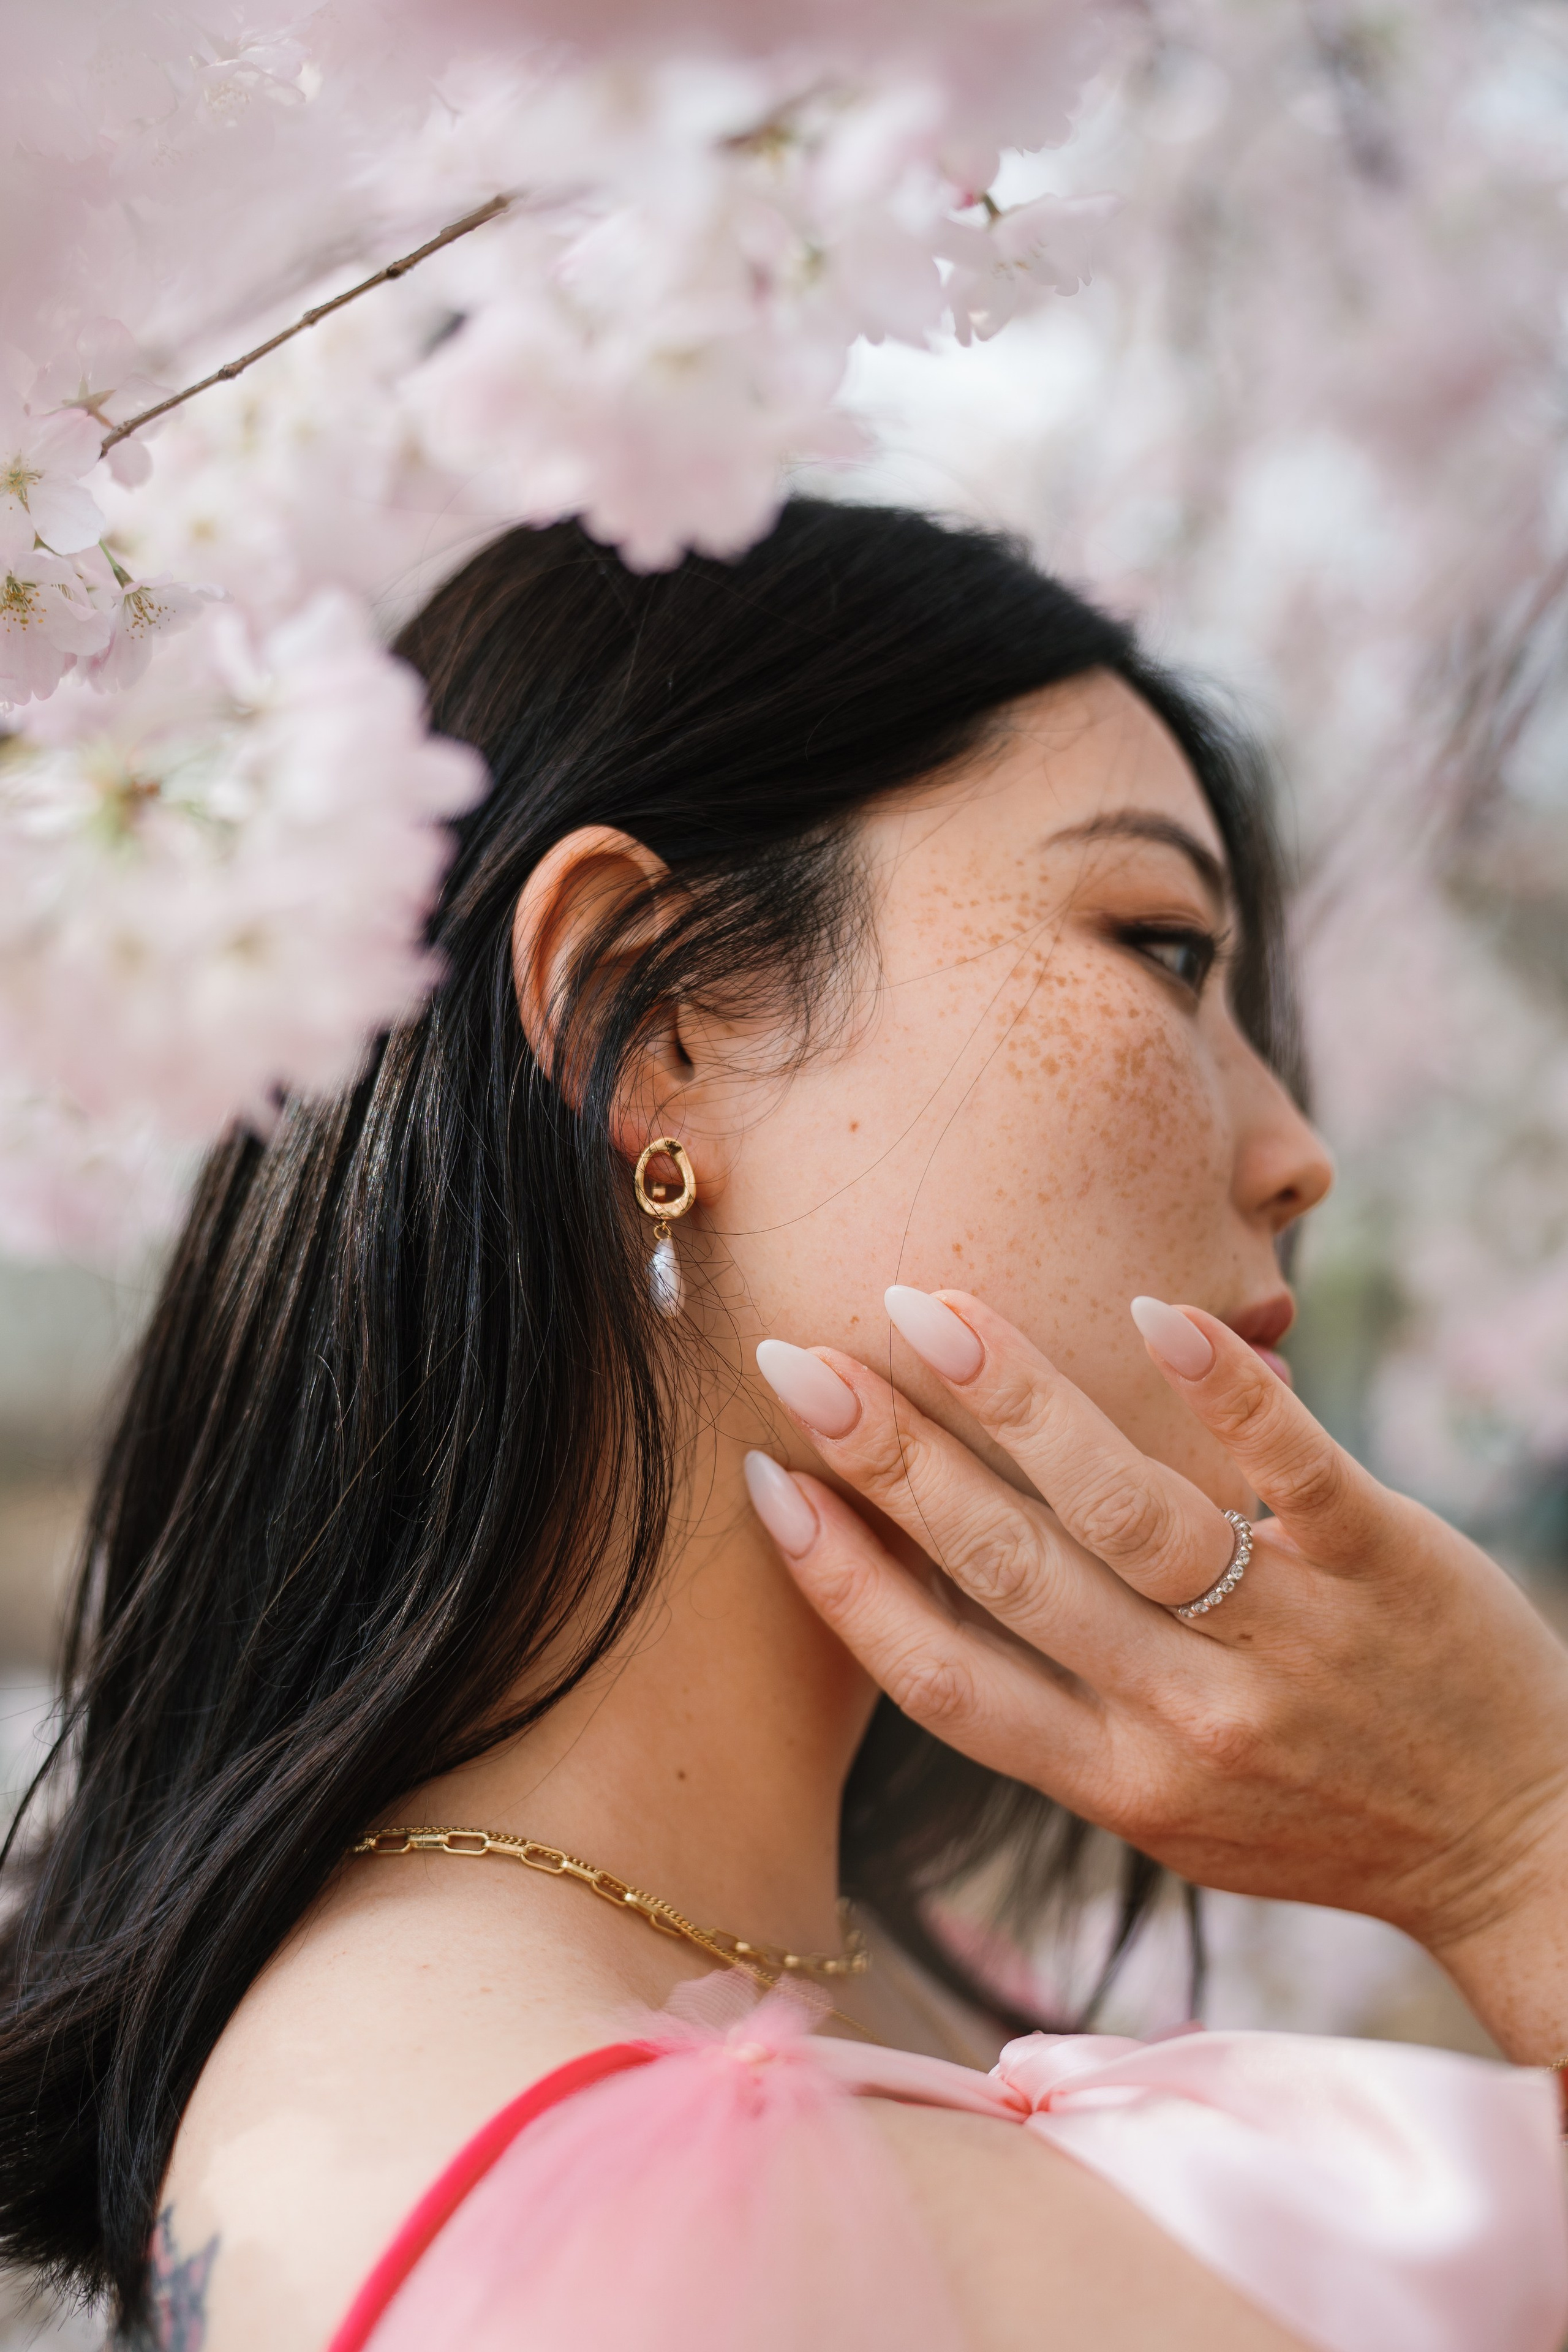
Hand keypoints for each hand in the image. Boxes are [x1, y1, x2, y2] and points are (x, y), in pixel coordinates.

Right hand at [746, 1289, 1567, 2062]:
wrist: (1528, 1848)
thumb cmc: (1329, 1817)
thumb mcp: (1178, 1813)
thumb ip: (1071, 1715)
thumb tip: (943, 1577)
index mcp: (1121, 1783)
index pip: (947, 1679)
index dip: (845, 1582)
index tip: (766, 1480)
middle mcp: (1191, 1720)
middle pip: (1011, 1574)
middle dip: (892, 1462)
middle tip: (799, 1359)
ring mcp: (1291, 1642)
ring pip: (1126, 1515)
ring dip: (1014, 1404)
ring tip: (924, 1310)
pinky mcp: (1386, 1568)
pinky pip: (1295, 1471)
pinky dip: (1223, 1394)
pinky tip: (1154, 1315)